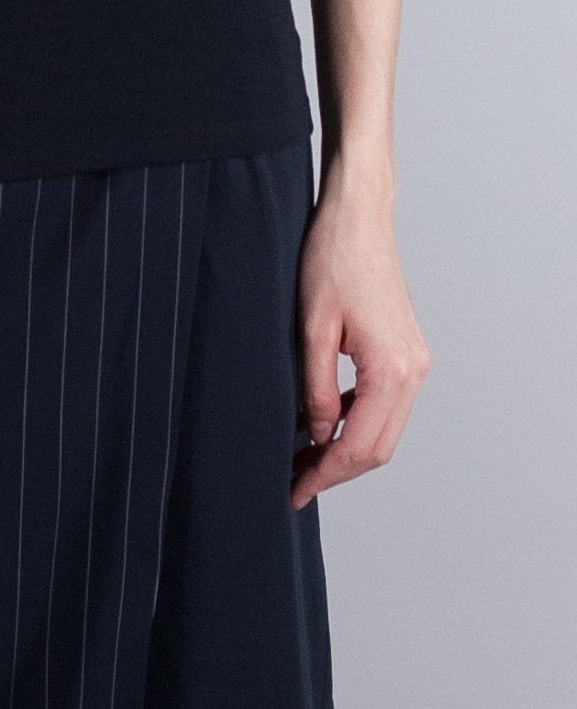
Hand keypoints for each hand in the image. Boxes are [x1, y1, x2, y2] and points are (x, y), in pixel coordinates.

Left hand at [291, 158, 431, 509]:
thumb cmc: (332, 259)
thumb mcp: (311, 327)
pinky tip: (323, 421)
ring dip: (347, 448)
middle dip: (336, 469)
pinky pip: (385, 403)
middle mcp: (413, 370)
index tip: (294, 491)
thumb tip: (316, 435)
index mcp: (391, 369)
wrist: (358, 217)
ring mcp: (415, 361)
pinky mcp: (408, 351)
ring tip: (303, 458)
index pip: (360, 445)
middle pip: (379, 447)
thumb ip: (315, 388)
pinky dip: (357, 420)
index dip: (325, 474)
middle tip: (294, 481)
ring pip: (384, 429)